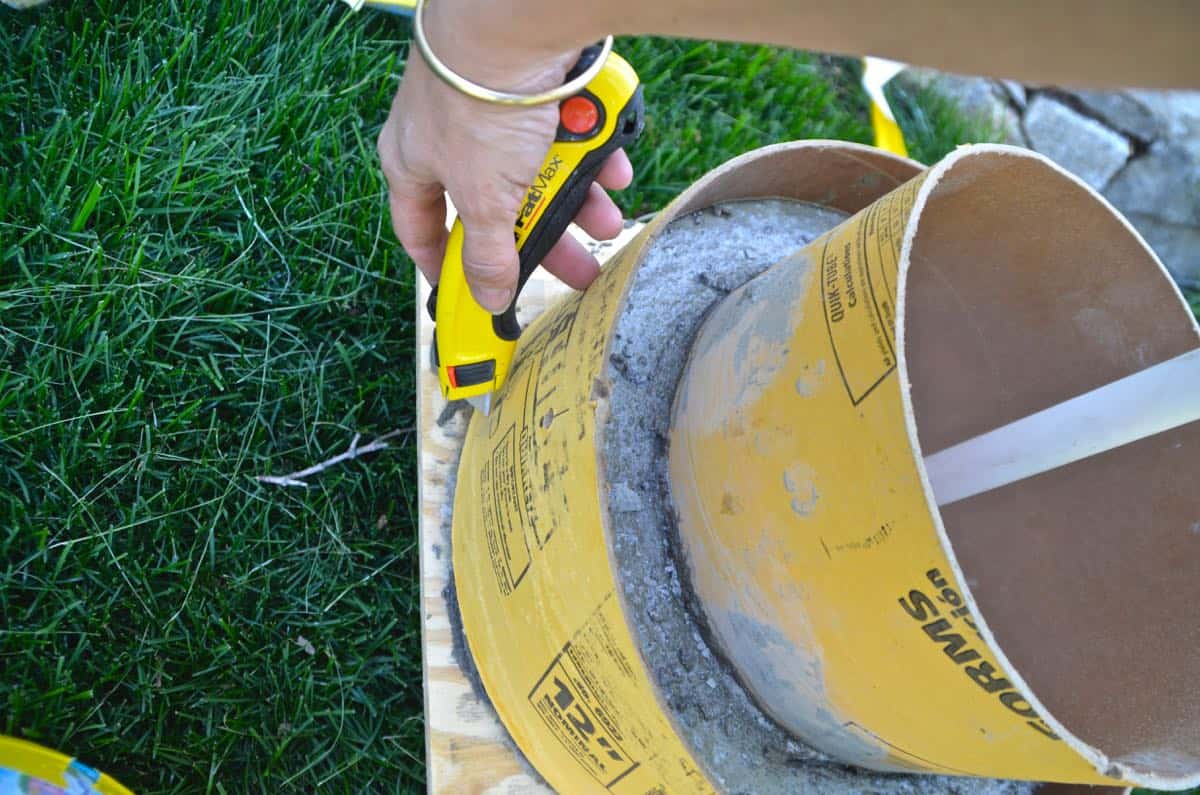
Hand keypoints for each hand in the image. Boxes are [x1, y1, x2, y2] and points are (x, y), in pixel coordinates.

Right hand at [377, 17, 633, 312]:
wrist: (517, 24)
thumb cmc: (479, 108)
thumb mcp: (484, 200)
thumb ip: (488, 254)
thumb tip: (487, 299)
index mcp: (414, 164)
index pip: (420, 228)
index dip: (444, 265)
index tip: (473, 296)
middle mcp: (451, 136)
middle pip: (499, 206)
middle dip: (544, 239)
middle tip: (578, 269)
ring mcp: (494, 109)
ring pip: (539, 170)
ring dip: (577, 198)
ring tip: (608, 220)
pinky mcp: (536, 87)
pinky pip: (565, 132)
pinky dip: (590, 154)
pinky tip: (614, 171)